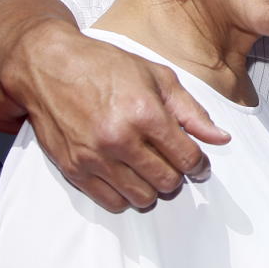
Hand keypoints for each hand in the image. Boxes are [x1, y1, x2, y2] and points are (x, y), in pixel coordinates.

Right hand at [4, 21, 230, 212]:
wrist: (48, 65)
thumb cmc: (105, 66)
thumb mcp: (158, 77)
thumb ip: (191, 111)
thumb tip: (220, 138)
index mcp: (145, 113)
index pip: (187, 158)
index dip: (199, 165)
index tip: (199, 164)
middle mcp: (119, 139)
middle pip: (167, 182)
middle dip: (177, 175)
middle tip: (172, 162)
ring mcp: (94, 157)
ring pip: (141, 197)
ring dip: (152, 187)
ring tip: (149, 168)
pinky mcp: (73, 169)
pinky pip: (111, 202)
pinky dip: (125, 195)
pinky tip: (127, 176)